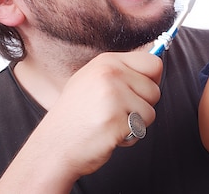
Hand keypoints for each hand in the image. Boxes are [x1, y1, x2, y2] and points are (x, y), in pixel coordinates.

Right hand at [0, 50, 161, 191]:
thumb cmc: (75, 118)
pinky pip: (141, 129)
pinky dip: (129, 137)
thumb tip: (154, 67)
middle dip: (144, 105)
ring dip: (136, 124)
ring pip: (150, 111)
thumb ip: (121, 72)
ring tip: (111, 123)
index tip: (140, 91)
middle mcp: (110, 73)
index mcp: (106, 61)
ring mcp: (113, 95)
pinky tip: (109, 134)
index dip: (152, 81)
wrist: (53, 147)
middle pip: (155, 89)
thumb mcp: (92, 81)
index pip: (152, 62)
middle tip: (119, 112)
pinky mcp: (116, 119)